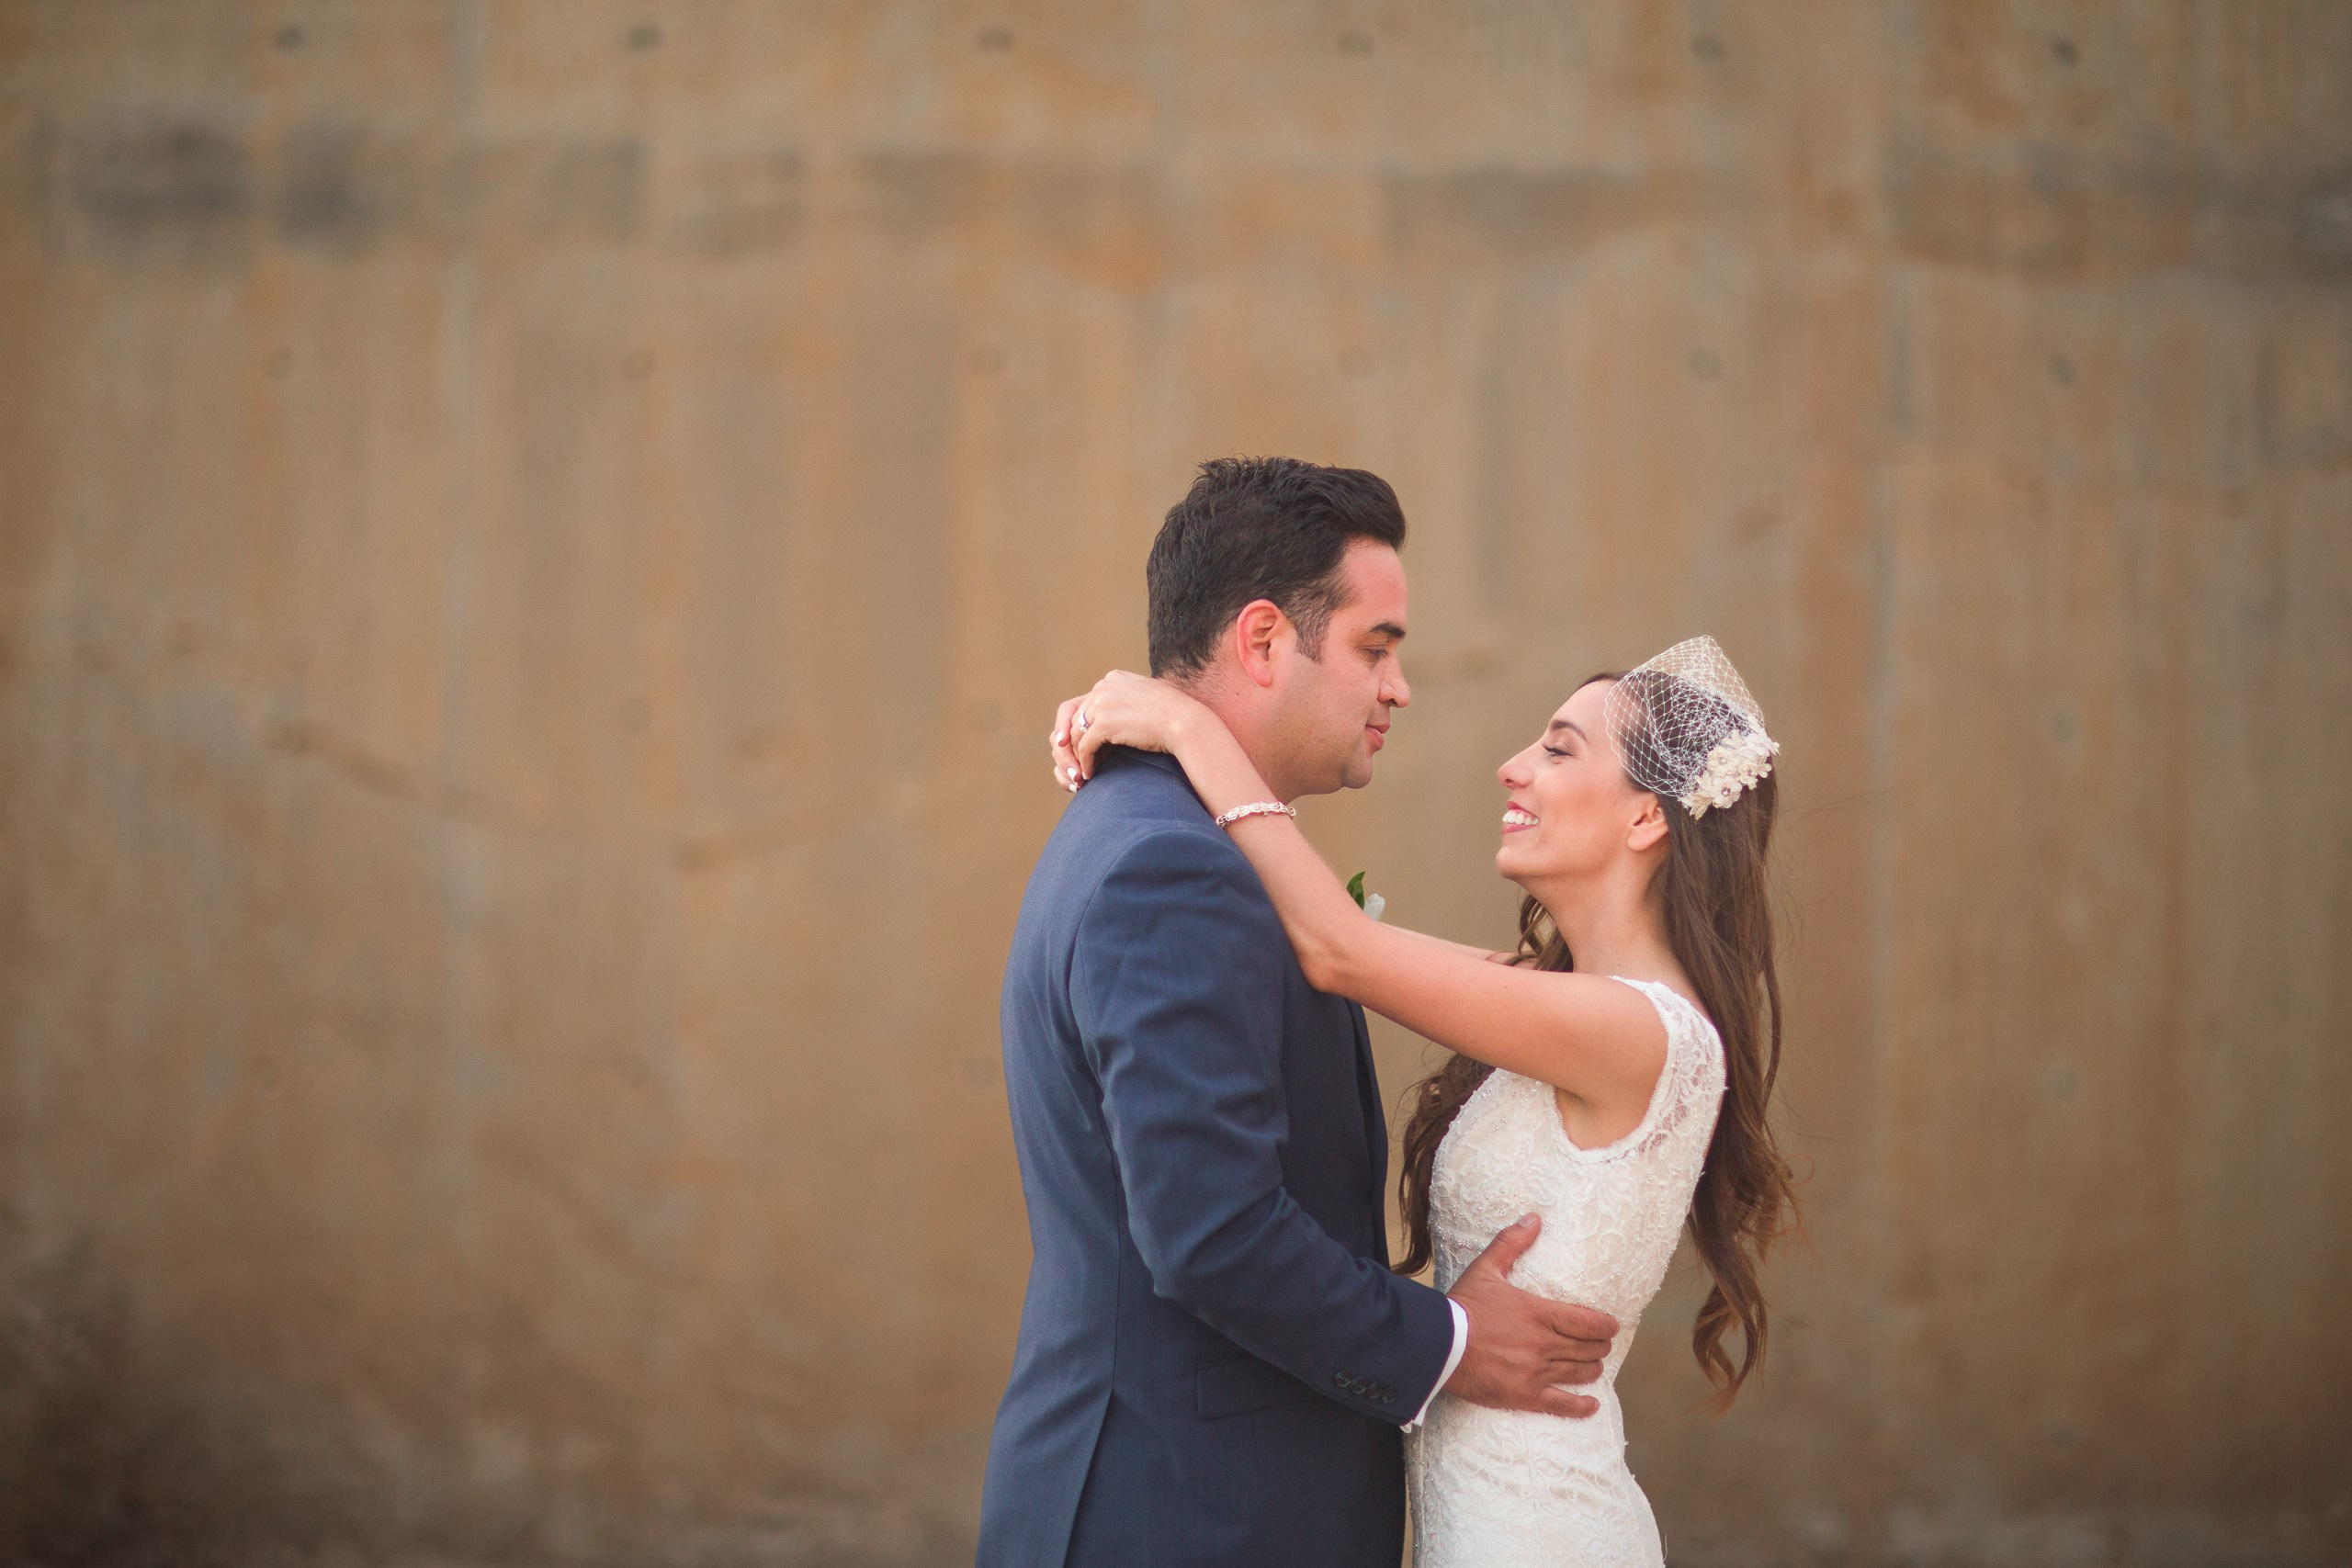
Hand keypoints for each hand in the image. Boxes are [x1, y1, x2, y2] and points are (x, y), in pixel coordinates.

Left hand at [1047, 671, 1212, 791]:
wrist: (1186, 723)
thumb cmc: (1173, 716)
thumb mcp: (1145, 700)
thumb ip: (1125, 703)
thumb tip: (1112, 718)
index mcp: (1113, 679)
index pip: (1084, 703)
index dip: (1080, 726)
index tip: (1081, 745)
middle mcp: (1104, 685)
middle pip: (1076, 717)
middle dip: (1074, 743)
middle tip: (1077, 763)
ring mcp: (1102, 702)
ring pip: (1077, 733)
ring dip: (1077, 755)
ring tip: (1084, 772)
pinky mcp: (1104, 722)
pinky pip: (1085, 746)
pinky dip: (1085, 762)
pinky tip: (1090, 774)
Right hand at [1443, 1214, 1618, 1418]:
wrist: (1438, 1344)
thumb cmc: (1463, 1306)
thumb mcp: (1486, 1268)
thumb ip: (1512, 1242)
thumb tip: (1534, 1217)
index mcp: (1539, 1313)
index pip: (1588, 1322)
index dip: (1605, 1325)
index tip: (1611, 1326)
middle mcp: (1543, 1344)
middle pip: (1587, 1348)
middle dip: (1599, 1346)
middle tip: (1602, 1344)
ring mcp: (1535, 1372)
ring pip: (1578, 1373)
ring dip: (1592, 1369)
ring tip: (1595, 1366)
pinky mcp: (1523, 1395)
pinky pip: (1560, 1404)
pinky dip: (1580, 1406)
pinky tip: (1591, 1405)